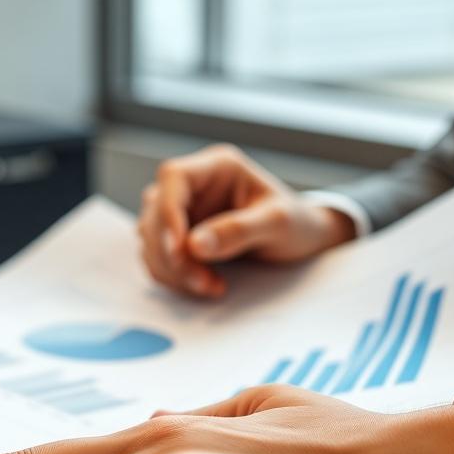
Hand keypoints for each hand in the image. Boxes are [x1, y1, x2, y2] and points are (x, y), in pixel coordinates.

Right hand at [138, 144, 355, 298]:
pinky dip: (173, 277)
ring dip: (172, 269)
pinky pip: (158, 257)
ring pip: (150, 239)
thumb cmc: (297, 224)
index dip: (168, 212)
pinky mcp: (178, 238)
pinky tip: (204, 285)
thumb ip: (238, 231)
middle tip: (203, 282)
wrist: (303, 243)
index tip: (180, 249)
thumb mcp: (277, 224)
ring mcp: (182, 212)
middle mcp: (194, 185)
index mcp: (218, 167)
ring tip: (211, 287)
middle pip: (155, 212)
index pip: (173, 177)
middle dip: (172, 254)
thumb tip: (194, 245)